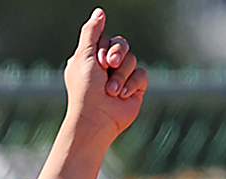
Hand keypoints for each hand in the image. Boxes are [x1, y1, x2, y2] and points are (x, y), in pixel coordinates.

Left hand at [64, 9, 146, 153]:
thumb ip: (91, 32)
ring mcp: (121, 78)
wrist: (96, 118)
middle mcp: (105, 68)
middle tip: (108, 66)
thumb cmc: (85, 89)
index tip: (98, 61)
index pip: (107, 39)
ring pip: (132, 60)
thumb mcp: (84, 55)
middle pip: (122, 44)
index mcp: (91, 59)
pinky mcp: (134, 89)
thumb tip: (100, 12)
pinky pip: (142, 74)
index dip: (105, 47)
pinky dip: (132, 84)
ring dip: (121, 75)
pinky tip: (121, 96)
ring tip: (111, 91)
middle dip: (117, 54)